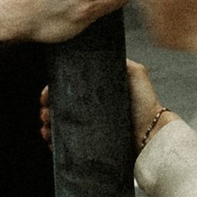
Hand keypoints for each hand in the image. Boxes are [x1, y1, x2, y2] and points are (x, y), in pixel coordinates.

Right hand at [40, 59, 173, 154]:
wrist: (152, 134)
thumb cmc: (145, 104)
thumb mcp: (135, 75)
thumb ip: (123, 62)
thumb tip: (105, 51)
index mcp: (95, 93)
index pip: (67, 89)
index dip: (52, 92)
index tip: (46, 96)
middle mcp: (90, 109)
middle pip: (59, 107)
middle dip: (46, 109)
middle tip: (44, 113)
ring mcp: (89, 127)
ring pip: (59, 125)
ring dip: (47, 126)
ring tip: (46, 128)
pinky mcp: (89, 145)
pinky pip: (66, 144)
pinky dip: (54, 142)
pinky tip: (50, 140)